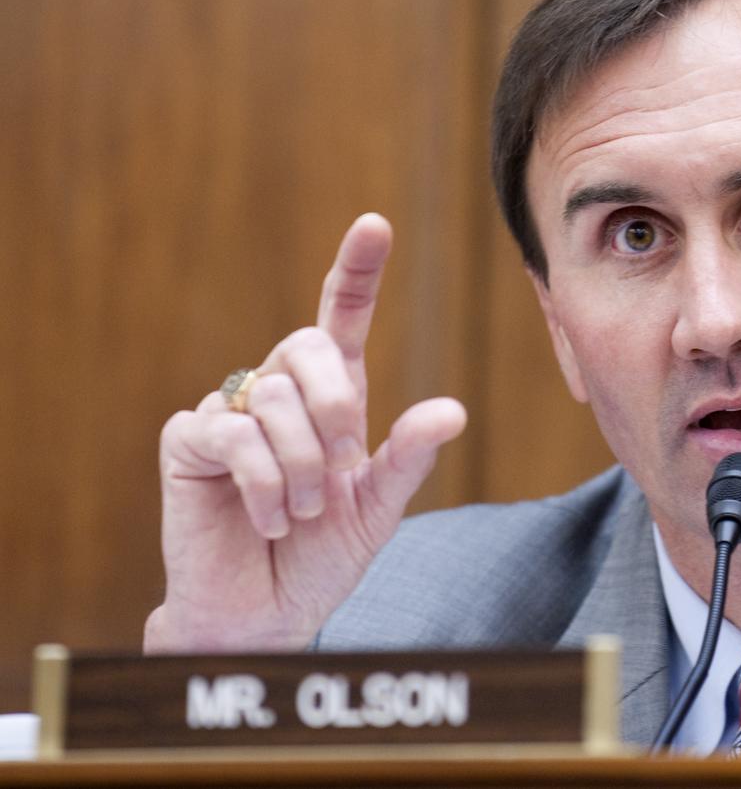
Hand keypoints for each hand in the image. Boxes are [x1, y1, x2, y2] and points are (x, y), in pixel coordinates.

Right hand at [144, 214, 466, 652]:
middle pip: (307, 346)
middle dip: (336, 406)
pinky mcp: (188, 440)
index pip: (341, 318)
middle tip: (342, 466)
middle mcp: (278, 393)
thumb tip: (453, 410)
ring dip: (302, 465)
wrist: (265, 615)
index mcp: (331, 398)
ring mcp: (229, 411)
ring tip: (302, 512)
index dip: (356, 271)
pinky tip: (270, 519)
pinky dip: (265, 483)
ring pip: (274, 396)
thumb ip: (407, 457)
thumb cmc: (320, 557)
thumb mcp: (377, 508)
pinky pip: (233, 433)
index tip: (376, 225)